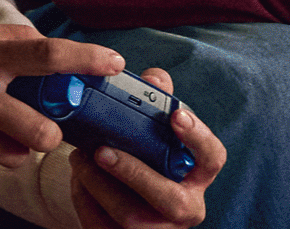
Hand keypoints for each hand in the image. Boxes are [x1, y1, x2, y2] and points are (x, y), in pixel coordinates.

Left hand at [65, 67, 223, 228]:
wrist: (125, 208)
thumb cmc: (144, 163)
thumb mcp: (155, 135)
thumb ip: (157, 103)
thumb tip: (153, 76)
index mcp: (197, 177)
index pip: (212, 158)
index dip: (197, 137)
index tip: (176, 115)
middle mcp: (185, 209)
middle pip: (170, 198)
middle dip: (134, 173)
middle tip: (102, 150)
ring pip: (130, 216)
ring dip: (98, 185)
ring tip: (78, 158)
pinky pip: (103, 226)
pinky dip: (85, 201)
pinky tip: (77, 179)